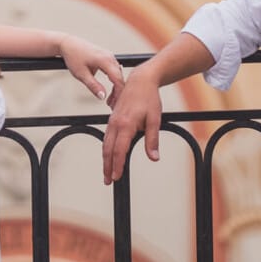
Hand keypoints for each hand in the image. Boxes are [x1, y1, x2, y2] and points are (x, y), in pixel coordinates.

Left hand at [58, 36, 122, 103]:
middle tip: (111, 105)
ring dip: (116, 87)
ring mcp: (109, 56)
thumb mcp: (81, 74)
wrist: (68, 44)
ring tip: (110, 100)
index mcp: (105, 60)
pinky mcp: (107, 57)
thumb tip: (102, 97)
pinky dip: (114, 81)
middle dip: (118, 93)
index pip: (118, 80)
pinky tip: (110, 90)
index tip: (115, 105)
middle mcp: (110, 57)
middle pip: (120, 78)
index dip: (119, 94)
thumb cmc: (73, 57)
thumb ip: (93, 86)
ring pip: (118, 74)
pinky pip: (115, 70)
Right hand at [102, 68, 162, 184]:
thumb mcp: (155, 119)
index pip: (119, 150)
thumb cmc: (148, 98)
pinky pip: (107, 136)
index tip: (117, 177)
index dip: (117, 165)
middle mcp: (116, 123)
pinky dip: (106, 148)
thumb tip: (154, 157)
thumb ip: (152, 140)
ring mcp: (113, 120)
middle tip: (108, 181)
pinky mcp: (113, 118)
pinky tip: (109, 154)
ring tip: (107, 172)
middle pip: (108, 149)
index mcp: (126, 124)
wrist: (141, 80)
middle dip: (107, 166)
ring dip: (105, 159)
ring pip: (105, 143)